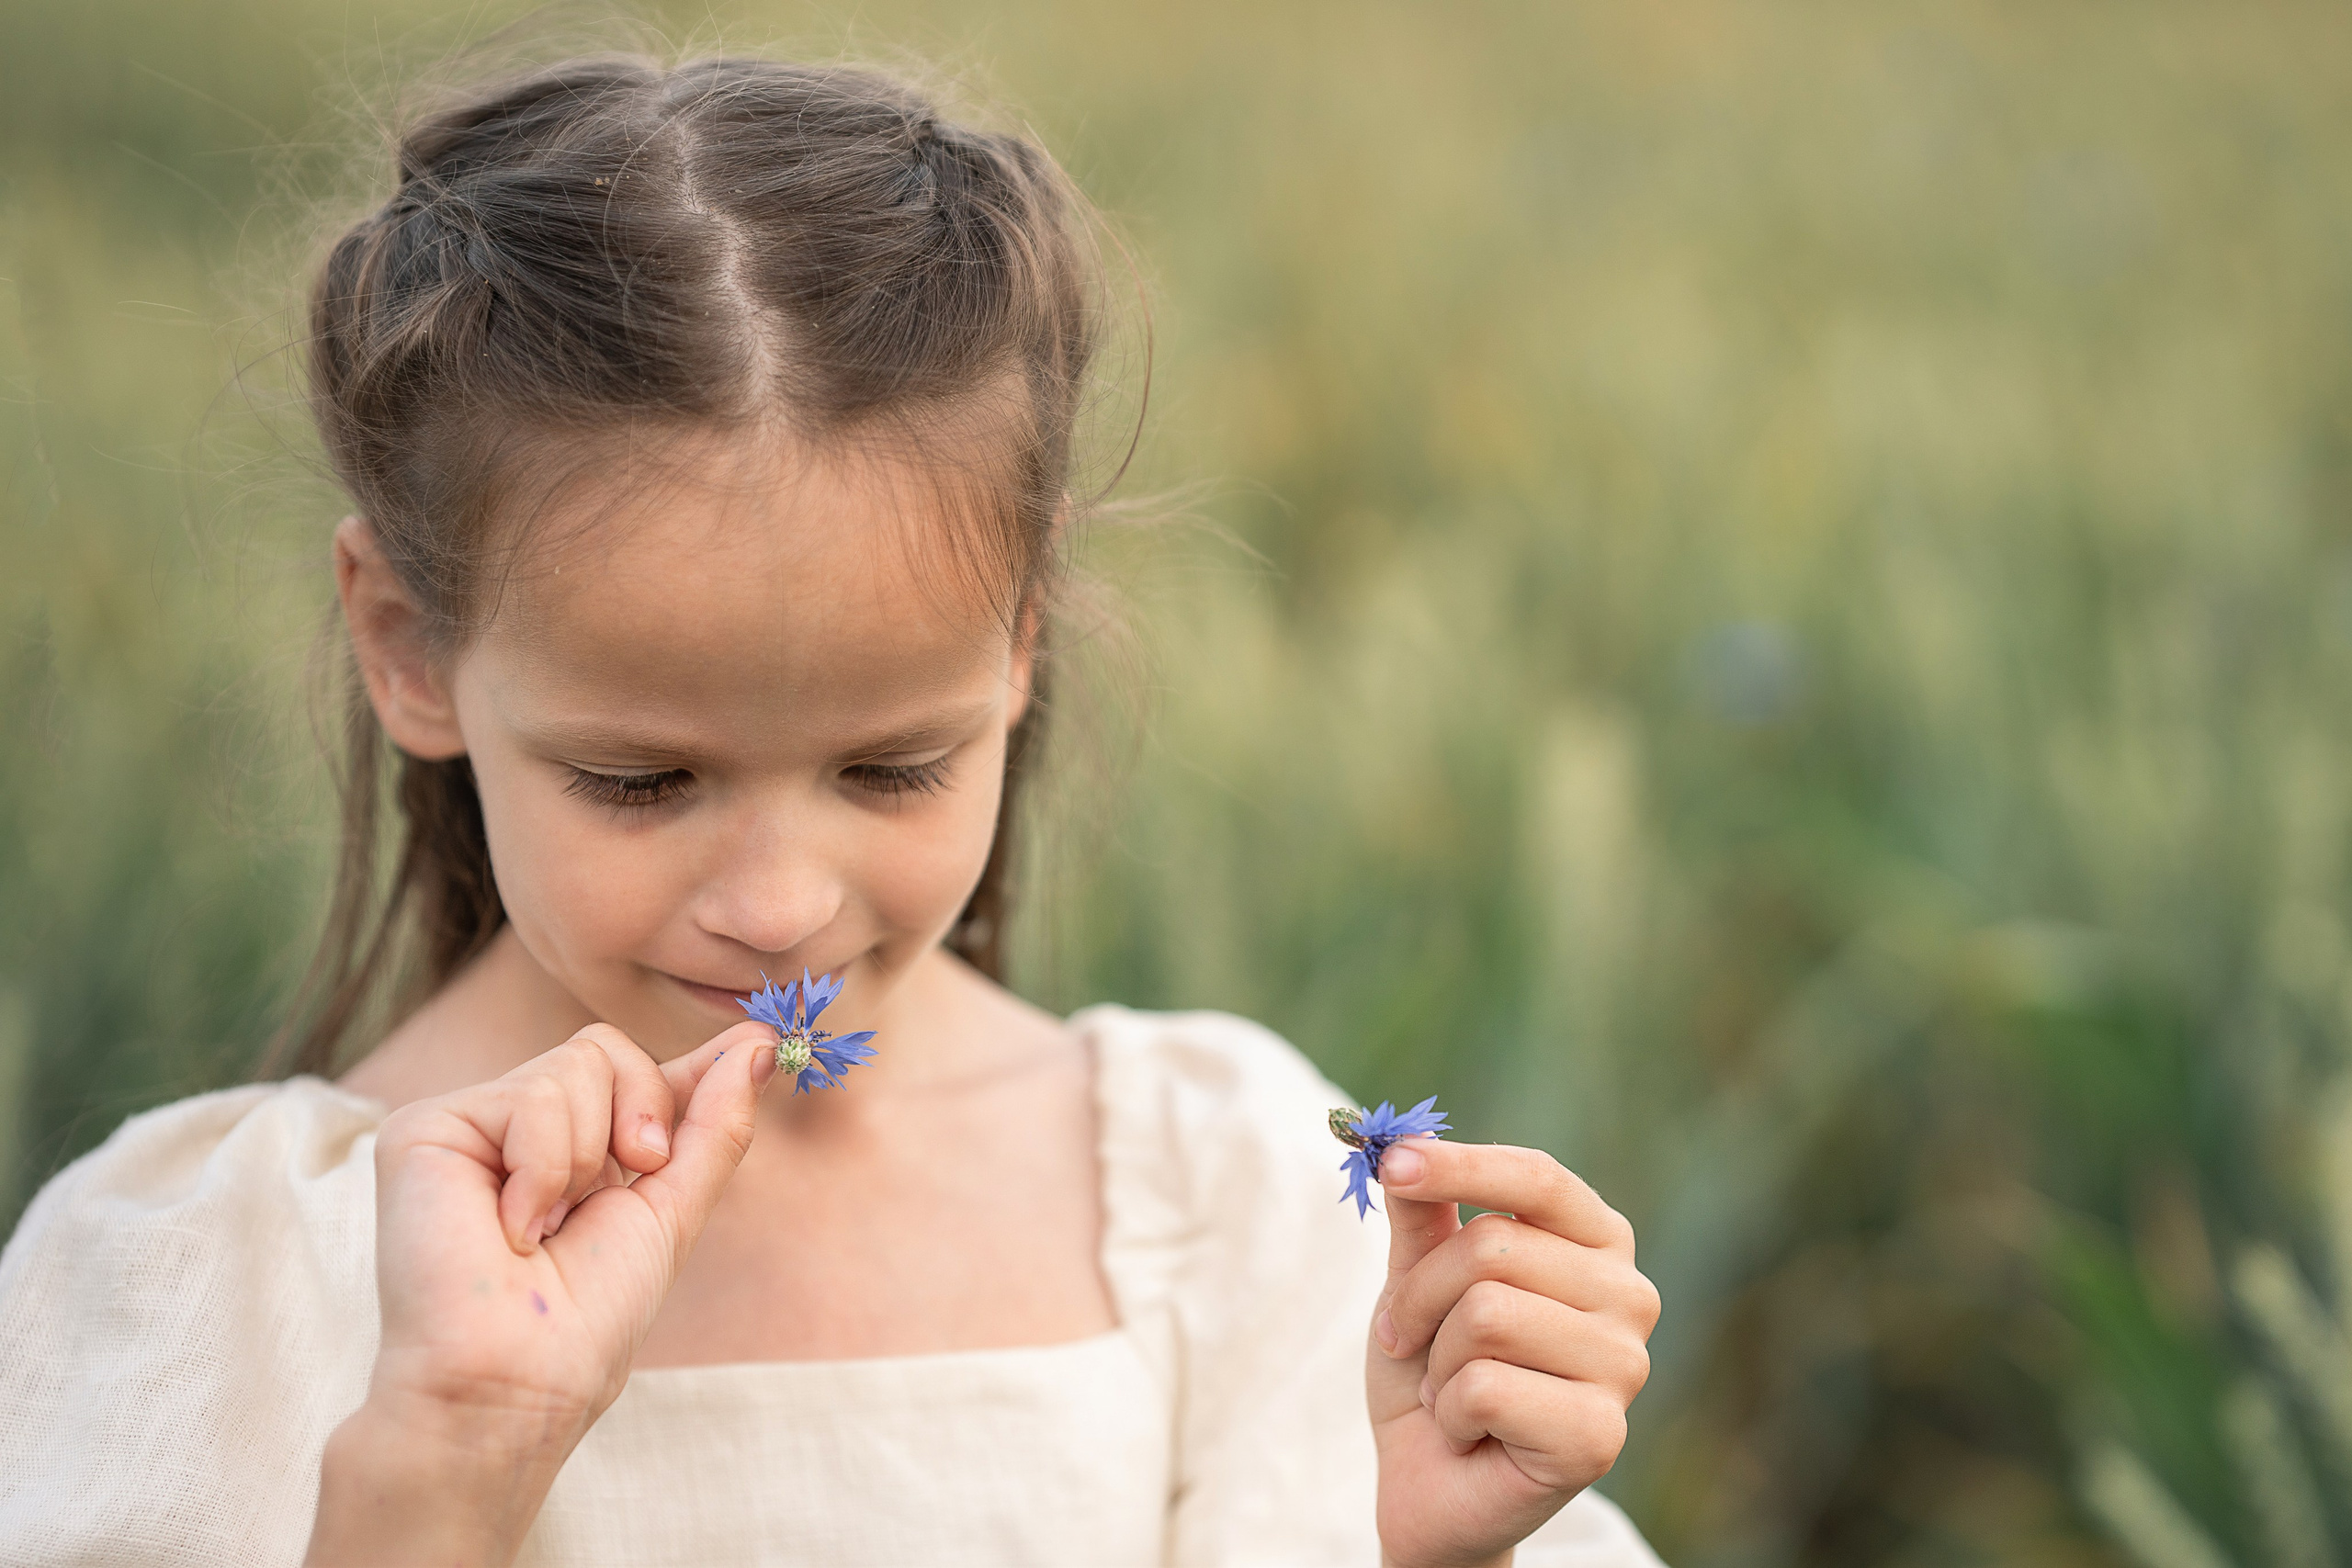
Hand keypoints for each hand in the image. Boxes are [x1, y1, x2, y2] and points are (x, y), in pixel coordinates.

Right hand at [307, 1019, 778, 1566]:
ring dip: (587, 1158)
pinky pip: (530, 1095)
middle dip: (643, 1113)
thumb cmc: (590, 1318)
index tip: (761, 1045)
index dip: (687, 1065)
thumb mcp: (673, 1209)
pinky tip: (510, 1230)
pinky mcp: (423, 1130)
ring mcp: (468, 1126)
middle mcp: (518, 1130)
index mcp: (574, 1149)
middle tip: (628, 1181)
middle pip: (604, 1048)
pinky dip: (544, 1169)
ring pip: (574, 1062)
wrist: (518, 1379)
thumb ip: (714, 1125)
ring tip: (548, 1228)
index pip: (634, 1069)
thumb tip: (757, 1043)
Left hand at [1364, 1140, 1660, 1567]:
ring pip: (1486, 1314)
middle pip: (1494, 1244)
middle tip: (1406, 1335)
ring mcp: (1625, 1367)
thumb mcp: (1417, 1279)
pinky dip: (1449, 1409)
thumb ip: (1421, 1214)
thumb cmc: (1433, 1369)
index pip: (1537, 1177)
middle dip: (1420, 1292)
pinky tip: (1470, 1430)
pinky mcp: (1600, 1435)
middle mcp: (1629, 1296)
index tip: (1390, 1162)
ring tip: (1450, 1387)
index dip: (1461, 1163)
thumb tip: (1398, 1137)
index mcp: (1598, 1242)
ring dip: (1435, 1358)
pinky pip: (1485, 1387)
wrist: (1429, 1483)